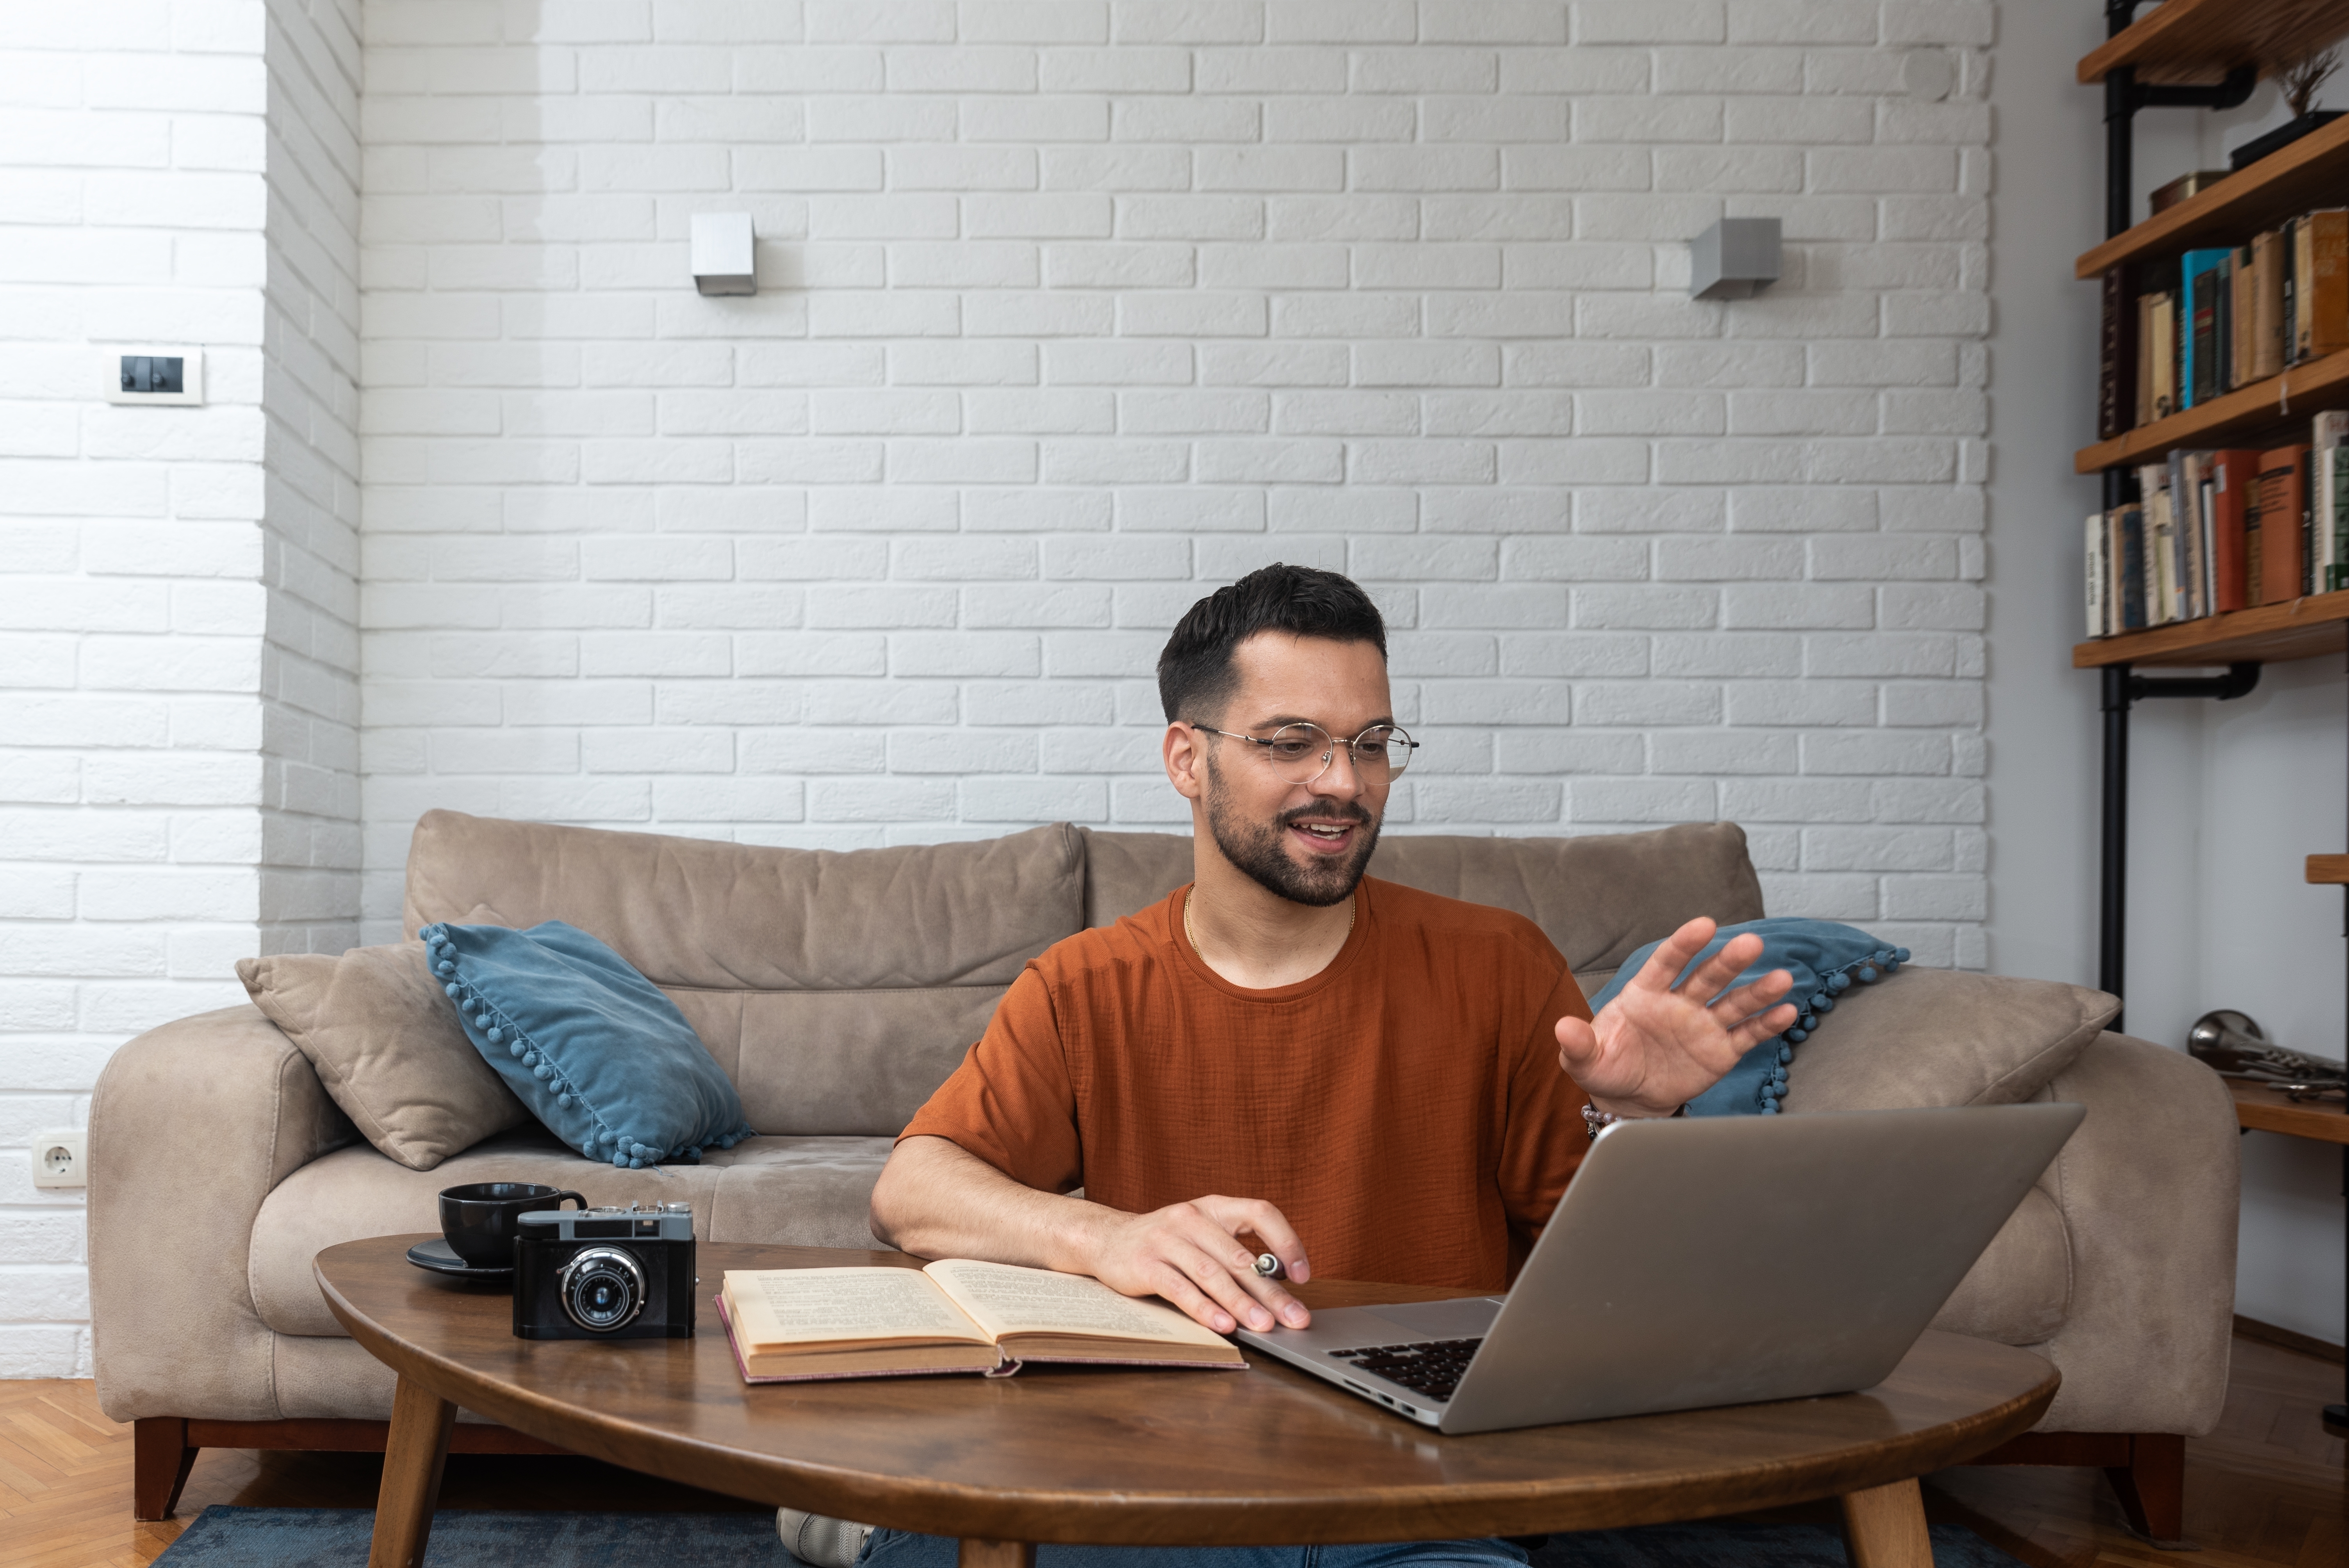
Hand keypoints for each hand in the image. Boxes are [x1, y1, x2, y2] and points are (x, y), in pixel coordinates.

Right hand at [1082, 1195, 1311, 1334]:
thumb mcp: (1201, 1237)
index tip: (1302, 1274)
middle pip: (1239, 1256)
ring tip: (1264, 1326)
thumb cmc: (1166, 1244)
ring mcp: (1166, 1239)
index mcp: (1213, 1207)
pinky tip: (1222, 1325)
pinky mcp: (1145, 1264)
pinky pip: (1180, 1288)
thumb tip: (1277, 1290)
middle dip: (1270, 1291)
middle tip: (1294, 1318)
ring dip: (1241, 1303)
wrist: (1106, 1240)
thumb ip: (1233, 1254)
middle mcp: (1191, 1217)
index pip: (1260, 1212)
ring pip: (1212, 1273)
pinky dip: (1203, 1308)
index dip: (1286, 1241)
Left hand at [1555, 916, 1797, 1116]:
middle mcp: (1679, 1003)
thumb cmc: (1606, 1067)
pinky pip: (1747, 1034)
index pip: (1666, 962)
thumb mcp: (1585, 1059)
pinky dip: (1767, 1024)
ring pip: (1734, 1002)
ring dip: (1758, 990)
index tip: (1704, 924)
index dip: (1684, 944)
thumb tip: (1562, 1028)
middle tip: (1751, 943)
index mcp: (1645, 994)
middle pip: (1707, 976)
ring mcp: (1703, 1025)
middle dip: (1728, 960)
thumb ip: (1578, 1044)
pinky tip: (1787, 1011)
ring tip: (1782, 978)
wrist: (1629, 1098)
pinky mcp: (1721, 1050)